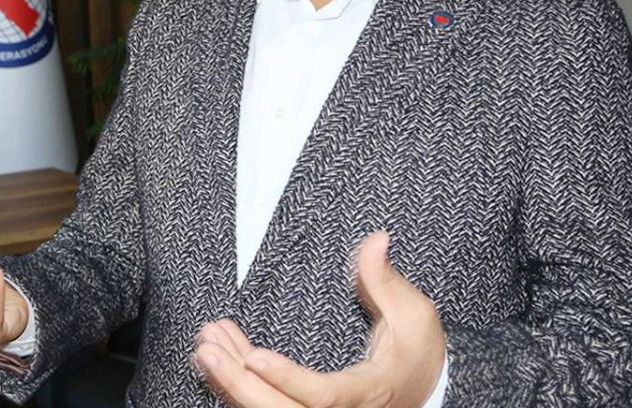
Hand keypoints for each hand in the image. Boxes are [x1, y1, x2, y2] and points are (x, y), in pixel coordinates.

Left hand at [195, 232, 445, 406]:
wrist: (425, 387)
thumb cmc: (418, 351)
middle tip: (208, 347)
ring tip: (206, 344)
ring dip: (230, 380)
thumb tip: (375, 239)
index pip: (323, 395)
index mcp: (369, 392)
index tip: (254, 355)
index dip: (286, 378)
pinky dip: (235, 386)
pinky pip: (264, 407)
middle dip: (239, 382)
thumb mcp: (413, 314)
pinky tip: (212, 362)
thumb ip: (386, 280)